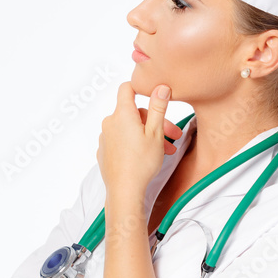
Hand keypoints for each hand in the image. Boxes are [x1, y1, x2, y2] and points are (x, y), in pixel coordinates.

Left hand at [97, 82, 180, 197]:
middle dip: (154, 121)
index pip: (127, 88)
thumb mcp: (156, 132)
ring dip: (147, 134)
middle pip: (134, 113)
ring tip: (165, 149)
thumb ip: (158, 107)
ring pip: (129, 128)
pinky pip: (121, 140)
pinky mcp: (104, 151)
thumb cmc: (141, 163)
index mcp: (122, 114)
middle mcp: (110, 122)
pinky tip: (146, 155)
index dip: (140, 88)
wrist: (124, 191)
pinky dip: (134, 143)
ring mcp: (105, 137)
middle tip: (172, 135)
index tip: (153, 96)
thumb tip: (160, 86)